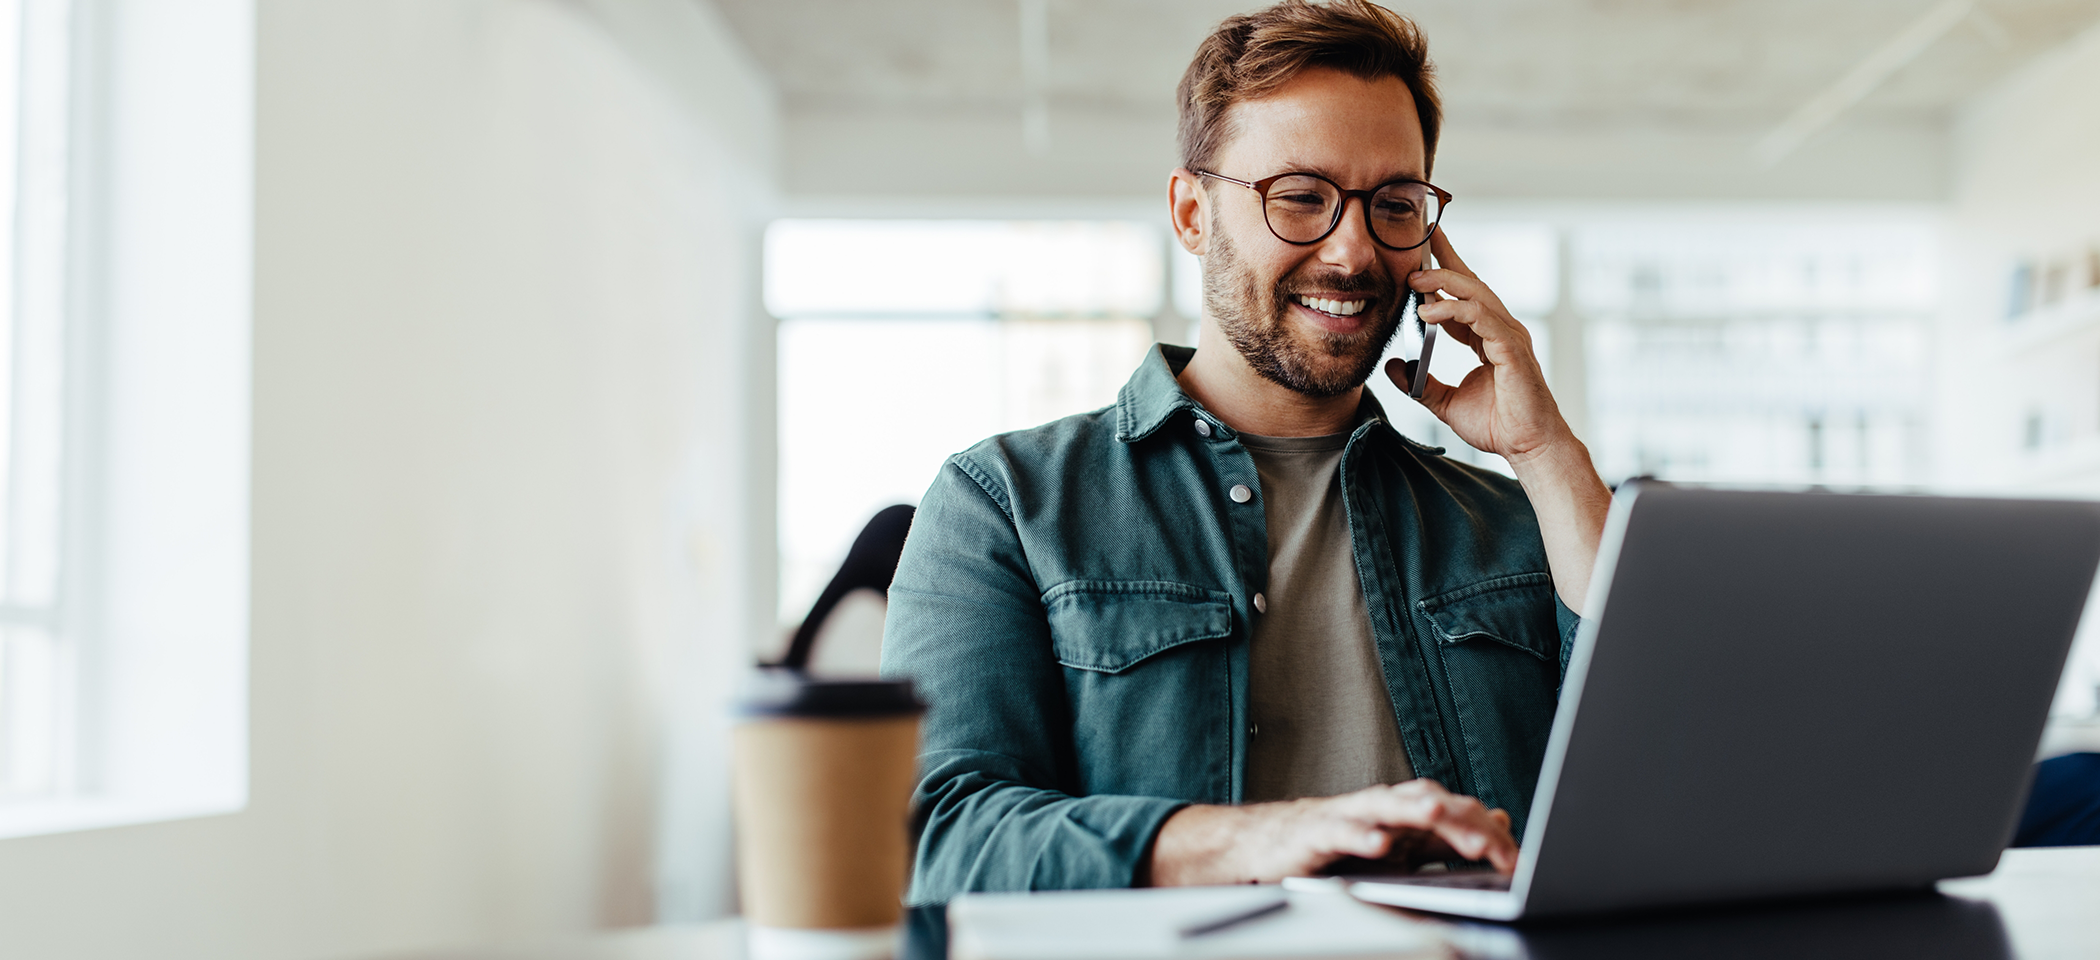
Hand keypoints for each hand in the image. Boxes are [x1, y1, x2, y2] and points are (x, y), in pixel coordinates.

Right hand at [1143, 779, 1519, 886]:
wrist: (1269, 846)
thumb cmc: (1337, 845)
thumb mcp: (1401, 847)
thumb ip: (1448, 836)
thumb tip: (1497, 821)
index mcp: (1407, 812)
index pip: (1456, 814)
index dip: (1487, 834)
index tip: (1515, 861)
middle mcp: (1383, 807)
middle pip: (1429, 803)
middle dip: (1461, 823)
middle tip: (1493, 845)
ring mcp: (1350, 816)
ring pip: (1387, 807)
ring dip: (1413, 810)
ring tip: (1437, 816)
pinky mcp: (1317, 833)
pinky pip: (1340, 832)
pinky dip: (1360, 837)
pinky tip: (1378, 846)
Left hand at [1384, 228, 1573, 466]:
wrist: (1527, 447)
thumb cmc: (1499, 425)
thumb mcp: (1445, 402)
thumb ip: (1420, 384)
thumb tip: (1392, 368)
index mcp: (1486, 337)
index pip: (1463, 295)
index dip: (1442, 272)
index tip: (1420, 252)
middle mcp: (1500, 330)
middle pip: (1471, 283)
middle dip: (1444, 260)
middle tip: (1416, 246)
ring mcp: (1508, 336)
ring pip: (1476, 294)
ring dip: (1444, 282)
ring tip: (1414, 281)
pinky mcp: (1512, 349)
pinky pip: (1481, 318)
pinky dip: (1454, 310)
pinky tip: (1428, 311)